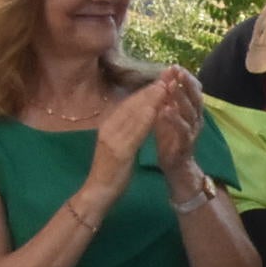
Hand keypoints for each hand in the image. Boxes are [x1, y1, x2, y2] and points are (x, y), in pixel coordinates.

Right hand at [87, 79, 172, 197]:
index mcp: (109, 125)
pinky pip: (135, 131)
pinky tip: (157, 109)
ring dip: (151, 99)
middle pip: (132, 104)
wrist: (98, 191)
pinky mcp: (119, 150)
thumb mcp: (118, 144)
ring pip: (134, 114)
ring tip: (166, 85)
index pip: (129, 104)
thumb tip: (137, 115)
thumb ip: (125, 130)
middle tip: (167, 75)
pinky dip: (146, 118)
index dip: (146, 91)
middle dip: (151, 89)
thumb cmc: (111, 170)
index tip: (161, 79)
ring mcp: (112, 138)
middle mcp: (109, 127)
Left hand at [149, 68, 204, 178]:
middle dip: (187, 83)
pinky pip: (182, 129)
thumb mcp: (168, 114)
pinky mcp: (186, 143)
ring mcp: (193, 131)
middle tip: (178, 71)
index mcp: (192, 111)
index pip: (193, 90)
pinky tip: (167, 109)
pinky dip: (175, 118)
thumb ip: (168, 98)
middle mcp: (196, 119)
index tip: (175, 65)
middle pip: (196, 98)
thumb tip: (165, 77)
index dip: (186, 78)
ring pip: (191, 111)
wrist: (176, 165)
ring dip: (182, 97)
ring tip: (172, 86)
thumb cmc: (171, 138)